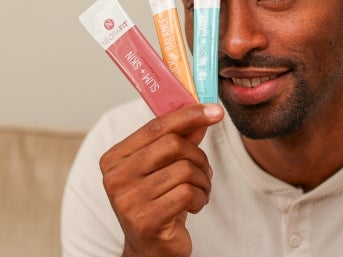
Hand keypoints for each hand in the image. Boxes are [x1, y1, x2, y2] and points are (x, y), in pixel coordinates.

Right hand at [99, 104, 223, 256]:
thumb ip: (180, 139)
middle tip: (204, 172)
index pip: (156, 126)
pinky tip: (194, 206)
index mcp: (115, 158)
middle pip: (173, 145)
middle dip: (199, 157)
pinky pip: (188, 193)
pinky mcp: (146, 219)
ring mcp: (128, 199)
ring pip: (185, 169)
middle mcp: (115, 177)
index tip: (216, 111)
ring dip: (203, 181)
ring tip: (199, 192)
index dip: (189, 115)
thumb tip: (202, 112)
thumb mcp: (166, 167)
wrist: (151, 249)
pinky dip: (200, 198)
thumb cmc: (158, 203)